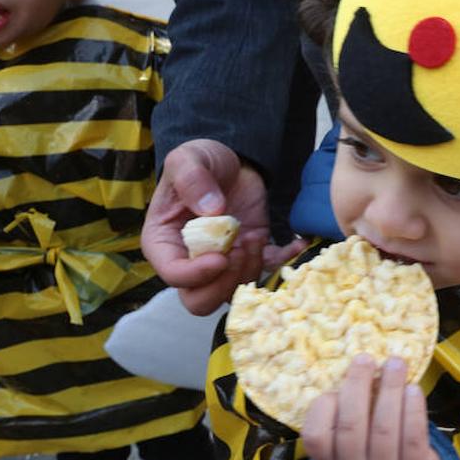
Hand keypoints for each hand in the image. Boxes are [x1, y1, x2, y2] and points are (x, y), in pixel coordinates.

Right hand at [142, 139, 293, 314]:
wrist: (229, 163)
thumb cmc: (199, 162)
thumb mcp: (188, 159)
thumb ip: (192, 180)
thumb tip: (212, 210)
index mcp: (164, 243)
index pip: (174, 276)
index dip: (197, 275)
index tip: (221, 256)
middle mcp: (189, 261)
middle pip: (199, 300)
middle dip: (224, 284)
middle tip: (239, 251)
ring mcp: (220, 263)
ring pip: (232, 293)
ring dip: (249, 270)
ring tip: (254, 237)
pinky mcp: (249, 257)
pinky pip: (265, 274)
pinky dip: (283, 263)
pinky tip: (294, 244)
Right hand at [302, 355, 440, 459]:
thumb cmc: (368, 454)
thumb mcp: (346, 445)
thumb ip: (344, 415)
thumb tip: (356, 368)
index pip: (315, 437)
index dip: (322, 408)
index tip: (334, 386)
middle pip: (352, 428)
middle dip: (358, 386)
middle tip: (365, 359)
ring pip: (384, 429)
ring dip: (390, 390)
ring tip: (395, 364)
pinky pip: (413, 438)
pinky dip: (413, 409)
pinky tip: (413, 389)